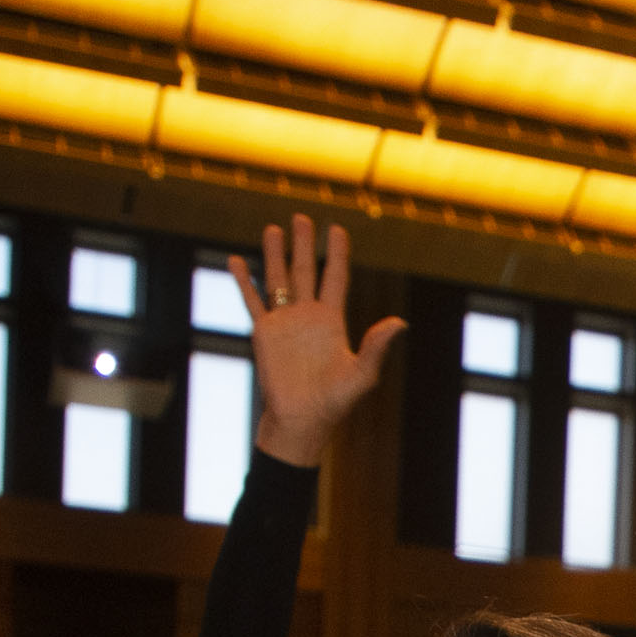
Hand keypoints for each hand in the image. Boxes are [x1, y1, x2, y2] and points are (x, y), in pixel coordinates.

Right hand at [233, 215, 404, 468]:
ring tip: (272, 228)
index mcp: (333, 321)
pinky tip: (235, 259)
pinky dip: (243, 280)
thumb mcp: (361, 374)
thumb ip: (377, 346)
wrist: (302, 419)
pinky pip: (252, 300)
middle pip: (306, 270)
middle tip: (301, 217)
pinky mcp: (264, 332)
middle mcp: (308, 316)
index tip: (337, 228)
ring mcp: (285, 322)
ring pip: (278, 279)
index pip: (336, 278)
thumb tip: (400, 322)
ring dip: (275, 254)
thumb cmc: (335, 402)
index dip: (337, 253)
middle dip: (304, 244)